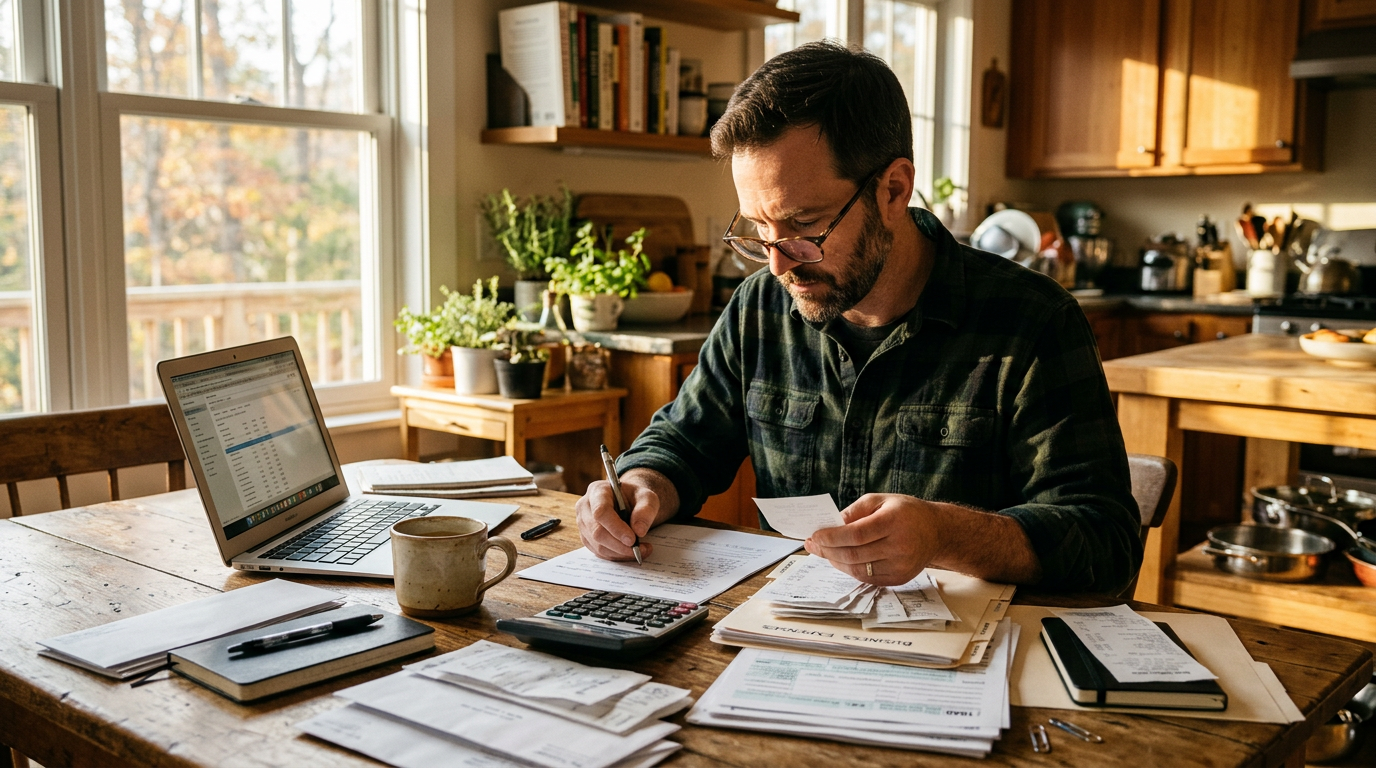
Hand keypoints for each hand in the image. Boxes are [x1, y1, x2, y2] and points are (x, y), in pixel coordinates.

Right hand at [576, 478, 658, 560]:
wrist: (628, 503)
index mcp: (597, 491)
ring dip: (621, 553)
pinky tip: (630, 551)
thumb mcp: (647, 497)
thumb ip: (645, 510)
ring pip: (598, 546)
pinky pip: (599, 552)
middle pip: (597, 532)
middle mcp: (585, 507)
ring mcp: (583, 524)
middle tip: (641, 549)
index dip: (616, 528)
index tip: (632, 539)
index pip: (601, 511)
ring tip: (641, 550)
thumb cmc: (635, 498)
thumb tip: (639, 531)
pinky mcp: (587, 538)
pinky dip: (617, 556)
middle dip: (620, 545)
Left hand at [803, 493, 942, 585]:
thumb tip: (830, 525)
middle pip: (854, 555)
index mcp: (894, 522)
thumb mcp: (880, 500)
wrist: (937, 532)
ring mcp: (901, 566)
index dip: (832, 537)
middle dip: (828, 550)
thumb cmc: (905, 512)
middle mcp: (899, 546)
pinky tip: (841, 560)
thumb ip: (854, 511)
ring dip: (836, 562)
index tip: (815, 535)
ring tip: (824, 552)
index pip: (856, 535)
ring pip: (858, 570)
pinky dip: (850, 570)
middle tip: (812, 545)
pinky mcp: (900, 578)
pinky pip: (867, 578)